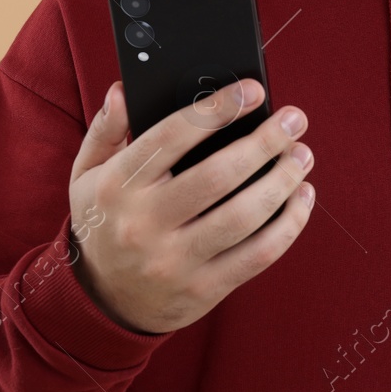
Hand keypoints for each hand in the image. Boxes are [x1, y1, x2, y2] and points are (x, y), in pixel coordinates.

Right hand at [68, 78, 314, 333]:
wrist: (103, 301)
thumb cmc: (105, 221)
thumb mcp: (88, 173)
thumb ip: (106, 130)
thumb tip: (122, 91)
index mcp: (119, 186)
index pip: (173, 136)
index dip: (218, 109)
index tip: (253, 90)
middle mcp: (144, 224)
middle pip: (218, 175)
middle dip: (265, 142)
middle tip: (293, 120)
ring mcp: (175, 262)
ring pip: (244, 216)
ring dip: (283, 180)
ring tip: (301, 155)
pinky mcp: (203, 290)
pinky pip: (257, 255)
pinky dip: (289, 224)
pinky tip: (302, 198)